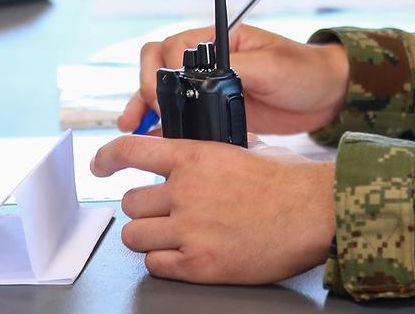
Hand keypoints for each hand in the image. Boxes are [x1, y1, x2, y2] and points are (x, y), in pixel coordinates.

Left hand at [92, 136, 335, 284]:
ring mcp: (189, 229)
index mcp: (196, 156)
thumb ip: (212, 152)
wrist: (315, 212)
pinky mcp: (198, 264)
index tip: (99, 166)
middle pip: (131, 203)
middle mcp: (185, 191)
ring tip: (176, 237)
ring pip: (135, 236)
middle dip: (146, 209)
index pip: (132, 150)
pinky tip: (189, 254)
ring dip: (151, 237)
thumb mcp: (249, 149)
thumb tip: (192, 153)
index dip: (107, 157)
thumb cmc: (291, 182)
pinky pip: (155, 265)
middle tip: (167, 214)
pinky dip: (166, 262)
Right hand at [118, 23, 349, 135]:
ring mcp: (209, 85)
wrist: (327, 97)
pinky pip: (181, 114)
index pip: (173, 46)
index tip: (165, 92)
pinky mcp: (215, 109)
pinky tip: (155, 140)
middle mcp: (209, 60)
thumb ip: (234, 68)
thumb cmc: (305, 71)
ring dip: (144, 105)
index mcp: (220, 39)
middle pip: (158, 64)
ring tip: (132, 128)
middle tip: (146, 112)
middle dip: (145, 86)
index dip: (162, 69)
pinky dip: (164, 125)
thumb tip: (196, 77)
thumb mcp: (272, 66)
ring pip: (164, 90)